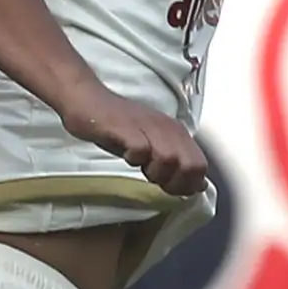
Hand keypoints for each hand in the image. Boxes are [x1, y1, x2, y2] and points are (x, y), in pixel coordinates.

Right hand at [58, 82, 208, 195]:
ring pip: (169, 159)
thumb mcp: (152, 144)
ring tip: (140, 169)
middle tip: (156, 182)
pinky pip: (140, 150)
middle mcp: (166, 127)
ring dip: (156, 173)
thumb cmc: (118, 126)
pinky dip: (135, 159)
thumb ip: (175, 161)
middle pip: (190, 165)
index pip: (200, 165)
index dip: (188, 184)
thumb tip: (197, 185)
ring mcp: (147, 126)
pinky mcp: (125, 128)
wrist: (88, 101)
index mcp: (176, 132)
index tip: (170, 188)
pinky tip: (126, 156)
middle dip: (176, 182)